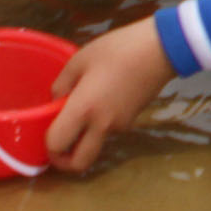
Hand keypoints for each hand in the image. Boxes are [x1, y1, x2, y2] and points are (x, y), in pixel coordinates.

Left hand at [43, 21, 175, 173]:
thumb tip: (57, 101)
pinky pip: (109, 130)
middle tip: (61, 146)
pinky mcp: (133, 119)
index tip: (46, 134)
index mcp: (84, 109)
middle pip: (79, 163)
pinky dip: (101, 124)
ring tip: (85, 108)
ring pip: (95, 145)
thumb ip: (62, 84)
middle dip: (65, 161)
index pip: (56, 145)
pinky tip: (105, 99)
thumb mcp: (81, 59)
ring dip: (85, 138)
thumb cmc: (119, 49)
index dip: (47, 146)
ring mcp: (120, 125)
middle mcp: (101, 125)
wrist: (164, 47)